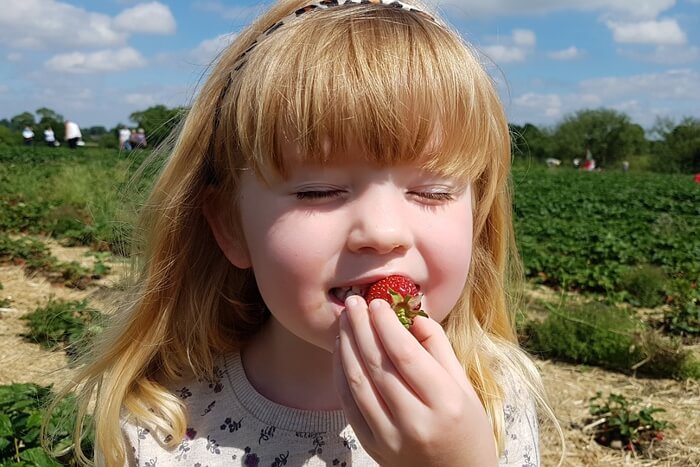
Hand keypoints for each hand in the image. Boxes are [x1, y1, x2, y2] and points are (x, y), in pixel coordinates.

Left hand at [333, 296, 497, 466]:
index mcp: (445, 402)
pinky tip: (342, 351)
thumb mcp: (465, 386)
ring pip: (358, 383)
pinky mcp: (373, 447)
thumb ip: (439, 349)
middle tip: (353, 302)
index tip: (377, 302)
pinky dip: (341, 374)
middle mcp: (415, 421)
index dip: (387, 324)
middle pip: (378, 365)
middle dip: (362, 328)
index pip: (406, 354)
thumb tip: (412, 317)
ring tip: (344, 321)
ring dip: (347, 347)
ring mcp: (390, 437)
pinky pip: (350, 404)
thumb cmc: (466, 428)